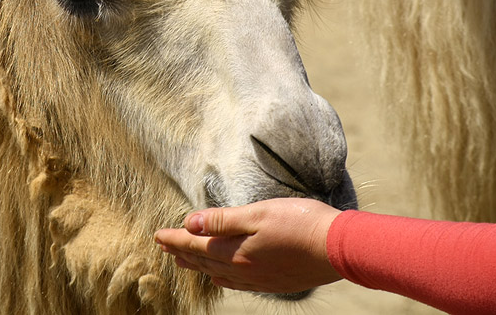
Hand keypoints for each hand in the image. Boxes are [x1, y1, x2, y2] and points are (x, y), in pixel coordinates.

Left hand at [153, 198, 342, 293]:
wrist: (338, 248)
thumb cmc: (299, 222)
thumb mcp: (257, 213)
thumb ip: (222, 220)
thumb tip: (189, 223)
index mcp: (235, 249)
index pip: (196, 243)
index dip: (175, 238)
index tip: (157, 236)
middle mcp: (242, 268)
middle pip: (204, 259)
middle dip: (182, 251)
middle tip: (165, 246)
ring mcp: (258, 278)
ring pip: (218, 272)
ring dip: (198, 264)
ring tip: (184, 260)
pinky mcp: (273, 282)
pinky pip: (237, 282)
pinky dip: (221, 276)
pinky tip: (220, 275)